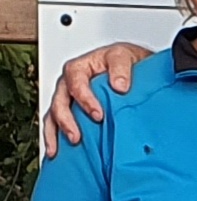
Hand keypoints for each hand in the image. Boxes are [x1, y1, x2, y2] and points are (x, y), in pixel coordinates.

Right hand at [43, 42, 152, 157]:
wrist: (131, 69)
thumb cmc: (123, 61)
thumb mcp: (123, 56)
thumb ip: (121, 68)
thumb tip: (120, 86)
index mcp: (80, 67)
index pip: (76, 82)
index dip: (85, 99)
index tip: (98, 115)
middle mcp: (69, 83)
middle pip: (60, 102)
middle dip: (67, 121)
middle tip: (78, 136)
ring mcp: (67, 98)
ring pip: (53, 115)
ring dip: (57, 133)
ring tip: (70, 145)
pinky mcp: (69, 112)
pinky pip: (54, 125)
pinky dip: (54, 138)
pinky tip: (57, 151)